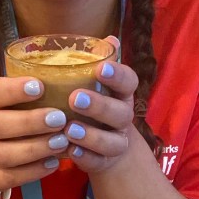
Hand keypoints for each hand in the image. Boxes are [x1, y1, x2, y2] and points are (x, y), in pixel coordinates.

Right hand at [0, 77, 70, 192]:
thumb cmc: (3, 124)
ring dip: (36, 148)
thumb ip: (30, 96)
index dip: (15, 89)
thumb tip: (72, 84)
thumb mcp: (7, 106)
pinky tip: (54, 162)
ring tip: (61, 141)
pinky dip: (34, 171)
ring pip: (6, 154)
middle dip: (30, 122)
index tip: (39, 86)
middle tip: (59, 118)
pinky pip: (12, 177)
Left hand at [63, 38, 138, 173]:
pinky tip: (69, 150)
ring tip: (69, 129)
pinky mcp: (104, 161)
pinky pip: (98, 161)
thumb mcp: (96, 84)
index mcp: (122, 94)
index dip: (117, 75)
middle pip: (120, 112)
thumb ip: (98, 62)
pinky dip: (85, 157)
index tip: (99, 69)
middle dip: (99, 106)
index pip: (129, 81)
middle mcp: (123, 117)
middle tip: (75, 98)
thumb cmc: (96, 106)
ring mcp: (116, 141)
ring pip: (112, 141)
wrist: (105, 148)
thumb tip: (109, 37)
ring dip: (91, 135)